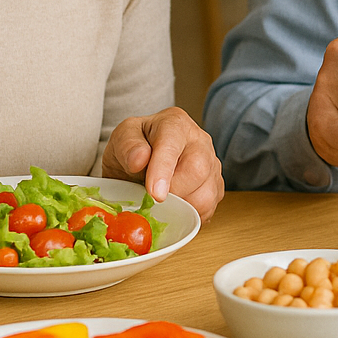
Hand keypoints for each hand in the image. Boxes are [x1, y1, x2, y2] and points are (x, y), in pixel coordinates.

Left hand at [104, 108, 223, 220]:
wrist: (142, 160)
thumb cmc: (134, 148)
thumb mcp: (121, 139)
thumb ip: (128, 146)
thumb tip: (139, 159)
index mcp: (175, 124)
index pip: (172, 145)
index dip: (164, 170)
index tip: (155, 193)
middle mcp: (199, 141)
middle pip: (198, 170)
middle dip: (173, 191)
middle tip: (152, 198)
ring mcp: (212, 163)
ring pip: (207, 194)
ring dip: (182, 206)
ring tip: (163, 202)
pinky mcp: (216, 186)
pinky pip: (210, 207)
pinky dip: (191, 214)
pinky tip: (176, 207)